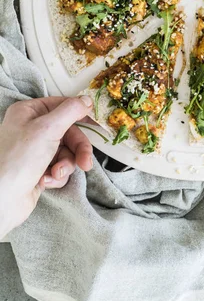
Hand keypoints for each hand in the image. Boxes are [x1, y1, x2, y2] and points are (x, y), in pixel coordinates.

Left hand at [0, 96, 92, 238]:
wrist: (1, 200)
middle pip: (68, 133)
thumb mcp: (47, 128)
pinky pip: (59, 168)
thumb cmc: (17, 160)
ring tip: (55, 174)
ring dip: (65, 165)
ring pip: (66, 152)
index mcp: (29, 112)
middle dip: (77, 150)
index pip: (62, 106)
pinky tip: (44, 181)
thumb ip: (70, 111)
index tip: (97, 123)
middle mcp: (31, 129)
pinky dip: (56, 176)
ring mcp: (35, 151)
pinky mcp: (38, 170)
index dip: (80, 114)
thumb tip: (87, 100)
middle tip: (85, 162)